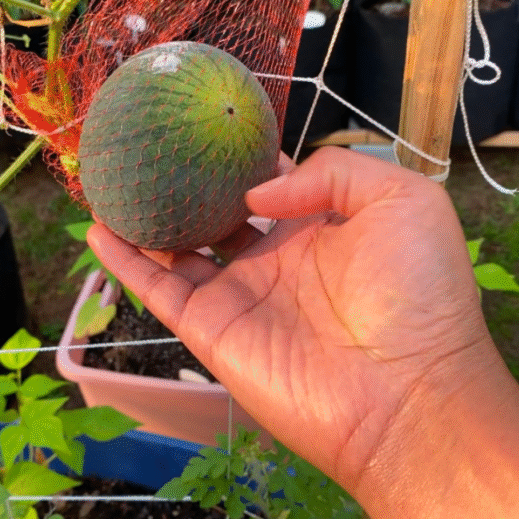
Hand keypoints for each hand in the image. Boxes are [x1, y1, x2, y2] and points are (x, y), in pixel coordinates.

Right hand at [86, 147, 500, 495]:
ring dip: (145, 218)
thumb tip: (256, 193)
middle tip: (150, 147)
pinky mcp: (212, 330)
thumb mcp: (402, 200)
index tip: (208, 125)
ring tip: (112, 179)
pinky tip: (98, 227)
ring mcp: (241, 296)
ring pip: (179, 249)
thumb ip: (332, 173)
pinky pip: (158, 290)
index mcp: (322, 228)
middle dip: (187, 184)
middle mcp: (276, 259)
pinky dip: (124, 261)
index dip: (241, 157)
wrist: (409, 393)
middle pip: (216, 213)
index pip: (270, 185)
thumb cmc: (420, 294)